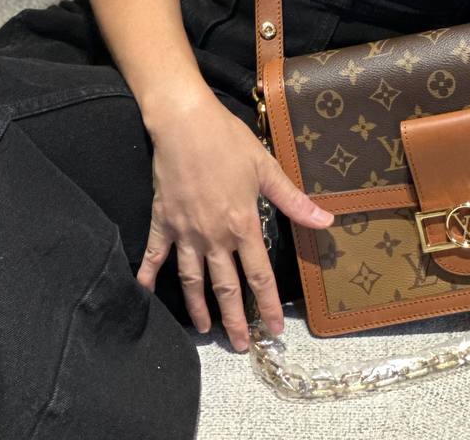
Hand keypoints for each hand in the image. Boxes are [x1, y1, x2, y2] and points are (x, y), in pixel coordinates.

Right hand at [134, 92, 334, 351]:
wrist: (185, 123)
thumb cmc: (228, 141)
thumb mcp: (266, 168)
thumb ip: (293, 200)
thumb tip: (326, 220)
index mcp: (242, 224)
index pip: (259, 275)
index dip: (267, 305)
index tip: (273, 329)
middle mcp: (214, 236)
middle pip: (225, 287)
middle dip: (234, 320)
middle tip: (241, 346)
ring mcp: (185, 232)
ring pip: (192, 280)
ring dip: (199, 307)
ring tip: (205, 330)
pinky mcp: (162, 221)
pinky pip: (155, 254)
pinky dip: (148, 275)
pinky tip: (144, 292)